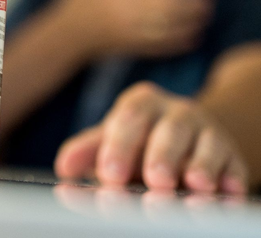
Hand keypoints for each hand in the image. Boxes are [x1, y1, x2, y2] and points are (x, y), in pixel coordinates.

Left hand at [54, 82, 248, 193]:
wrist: (187, 137)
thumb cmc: (139, 140)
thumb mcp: (112, 139)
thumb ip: (87, 151)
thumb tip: (63, 168)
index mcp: (142, 103)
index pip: (129, 117)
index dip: (120, 145)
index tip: (110, 175)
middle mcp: (177, 112)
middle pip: (170, 129)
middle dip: (162, 156)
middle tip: (154, 182)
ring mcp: (209, 132)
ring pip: (208, 144)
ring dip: (201, 165)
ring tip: (194, 184)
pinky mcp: (232, 156)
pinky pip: (235, 166)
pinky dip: (231, 180)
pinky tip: (226, 194)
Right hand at [57, 0, 212, 60]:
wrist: (69, 29)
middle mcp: (129, 4)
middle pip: (173, 2)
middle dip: (194, 0)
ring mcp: (133, 26)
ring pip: (172, 25)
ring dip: (193, 21)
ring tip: (204, 14)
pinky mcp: (134, 45)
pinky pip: (165, 45)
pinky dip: (183, 41)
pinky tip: (193, 34)